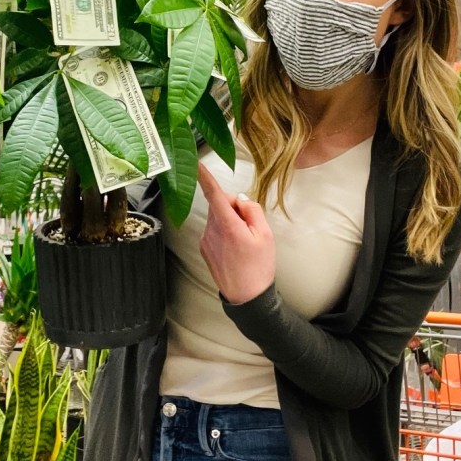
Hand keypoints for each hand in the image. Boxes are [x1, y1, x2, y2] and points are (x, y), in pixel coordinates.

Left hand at [197, 163, 275, 304]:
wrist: (247, 297)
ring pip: (217, 216)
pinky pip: (214, 229)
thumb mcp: (265, 235)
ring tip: (243, 241)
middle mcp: (212, 230)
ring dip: (229, 220)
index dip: (204, 176)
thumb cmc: (259, 267)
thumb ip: (252, 210)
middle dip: (234, 206)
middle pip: (220, 204)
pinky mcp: (204, 248)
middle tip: (250, 225)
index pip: (214, 194)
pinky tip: (236, 248)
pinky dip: (224, 231)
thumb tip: (240, 199)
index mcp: (228, 225)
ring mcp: (206, 240)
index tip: (194, 162)